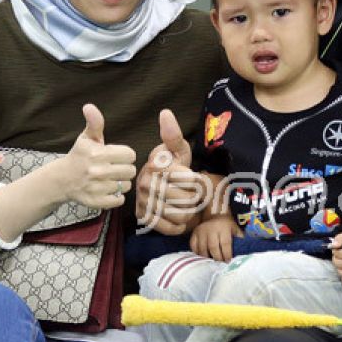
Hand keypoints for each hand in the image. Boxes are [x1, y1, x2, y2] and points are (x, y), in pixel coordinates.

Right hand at [54, 104, 135, 209]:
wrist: (61, 180)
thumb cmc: (79, 156)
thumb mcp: (86, 138)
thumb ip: (94, 122)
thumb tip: (89, 106)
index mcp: (98, 153)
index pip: (130, 155)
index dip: (125, 155)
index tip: (116, 156)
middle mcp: (98, 171)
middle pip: (130, 171)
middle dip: (124, 168)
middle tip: (114, 168)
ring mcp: (97, 188)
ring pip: (126, 185)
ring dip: (120, 182)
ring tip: (110, 179)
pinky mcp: (96, 202)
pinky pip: (119, 200)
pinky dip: (116, 196)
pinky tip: (108, 190)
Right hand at [136, 109, 207, 234]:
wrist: (155, 186)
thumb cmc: (172, 165)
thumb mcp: (177, 150)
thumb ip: (173, 135)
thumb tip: (165, 113)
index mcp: (156, 165)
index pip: (191, 181)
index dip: (197, 181)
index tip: (192, 177)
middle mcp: (146, 183)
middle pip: (189, 200)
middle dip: (195, 198)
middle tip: (190, 193)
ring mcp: (144, 203)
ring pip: (182, 216)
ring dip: (189, 212)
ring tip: (184, 204)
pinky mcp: (145, 219)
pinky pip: (173, 229)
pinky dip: (179, 225)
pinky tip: (176, 215)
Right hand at [189, 216, 243, 261]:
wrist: (214, 213)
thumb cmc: (226, 224)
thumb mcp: (234, 228)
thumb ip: (239, 239)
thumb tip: (244, 251)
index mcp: (223, 228)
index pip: (225, 244)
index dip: (227, 254)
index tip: (228, 262)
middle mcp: (211, 229)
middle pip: (213, 248)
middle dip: (217, 258)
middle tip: (220, 264)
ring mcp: (201, 232)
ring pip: (202, 249)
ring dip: (207, 258)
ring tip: (211, 263)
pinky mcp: (194, 234)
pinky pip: (193, 247)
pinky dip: (197, 254)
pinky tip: (202, 258)